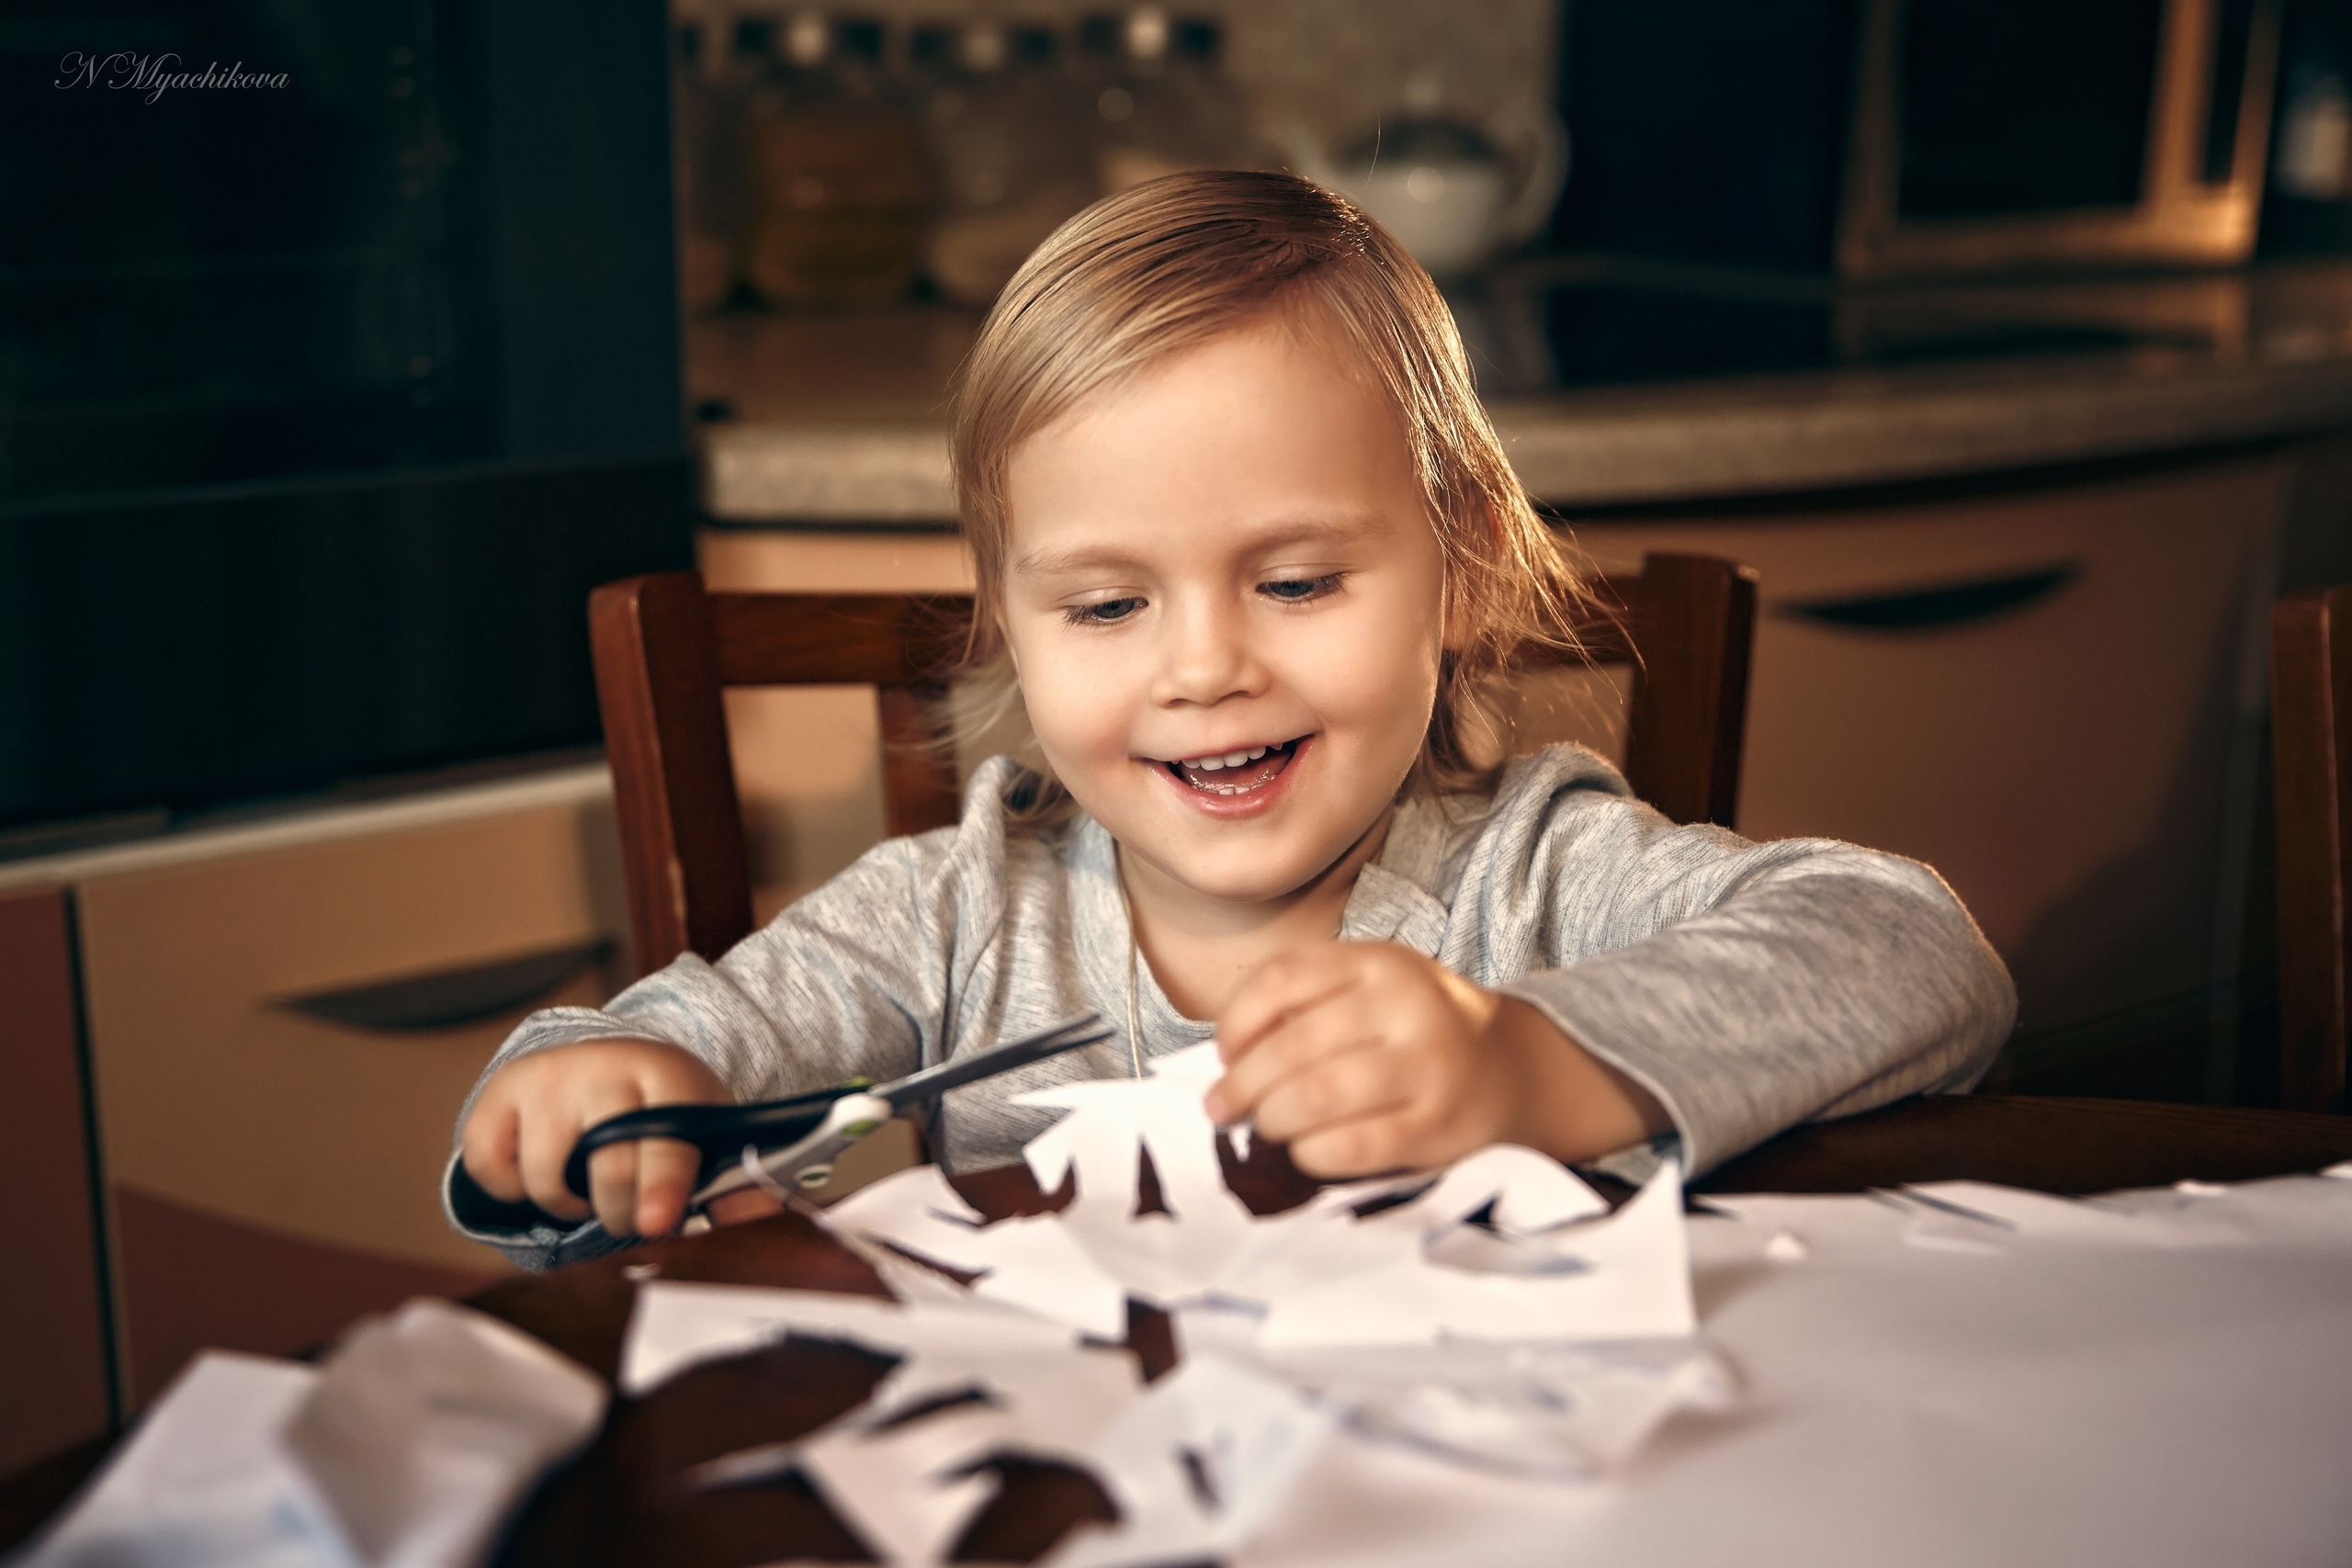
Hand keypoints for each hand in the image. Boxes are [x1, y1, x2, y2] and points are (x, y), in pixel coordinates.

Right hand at [459, 1039, 780, 1237]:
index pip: (666, 1138)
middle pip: (607, 1167)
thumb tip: (760, 1229)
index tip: (656, 1222)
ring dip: (567, 1206)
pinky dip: (513, 1189)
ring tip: (588, 1191)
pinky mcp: (500, 1092)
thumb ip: (735, 1185)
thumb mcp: (707, 1134)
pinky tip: (544, 1172)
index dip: (662, 1184)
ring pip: (546, 1177)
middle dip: (621, 1214)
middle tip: (633, 1218)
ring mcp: (548, 1078)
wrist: (608, 1060)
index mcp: (671, 1077)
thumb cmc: (665, 1112)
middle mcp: (605, 1069)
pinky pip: (491, 1167)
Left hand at [1203, 941, 1665, 1176]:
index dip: (1237, 1021)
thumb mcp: (1370, 990)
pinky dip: (1313, 1153)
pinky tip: (1306, 1151)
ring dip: (1274, 1119)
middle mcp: (1406, 1005)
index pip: (1281, 980)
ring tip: (1266, 1127)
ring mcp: (1427, 1066)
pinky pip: (1354, 1145)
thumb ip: (1307, 1005)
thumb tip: (1226, 1057)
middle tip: (1224, 1107)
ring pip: (1318, 1096)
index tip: (1225, 1053)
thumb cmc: (1415, 1034)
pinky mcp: (1439, 1125)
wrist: (1514, 1071)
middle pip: (1293, 1046)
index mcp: (1379, 962)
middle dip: (1243, 1084)